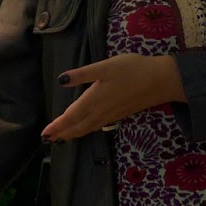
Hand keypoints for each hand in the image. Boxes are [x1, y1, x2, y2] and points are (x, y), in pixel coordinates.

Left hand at [40, 54, 184, 141]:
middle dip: (62, 133)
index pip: (70, 116)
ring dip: (73, 134)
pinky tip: (86, 128)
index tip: (44, 134)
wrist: (161, 81)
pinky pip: (97, 127)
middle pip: (77, 127)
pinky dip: (86, 130)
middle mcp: (100, 112)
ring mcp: (111, 115)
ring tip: (62, 138)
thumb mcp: (105, 66)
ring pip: (87, 128)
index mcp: (93, 100)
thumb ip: (83, 74)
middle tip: (48, 139)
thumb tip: (61, 80)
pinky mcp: (119, 115)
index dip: (57, 126)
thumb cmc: (133, 69)